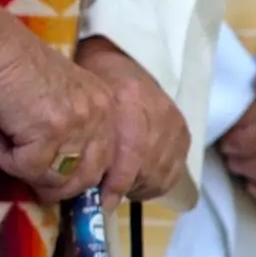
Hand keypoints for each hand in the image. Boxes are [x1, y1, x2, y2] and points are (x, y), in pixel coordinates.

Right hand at [0, 0, 116, 201]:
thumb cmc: (19, 69)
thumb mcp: (64, 97)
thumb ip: (76, 130)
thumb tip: (69, 176)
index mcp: (107, 108)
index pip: (113, 163)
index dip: (99, 187)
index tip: (89, 204)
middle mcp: (99, 117)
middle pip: (86, 178)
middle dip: (56, 186)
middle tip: (29, 174)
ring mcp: (75, 126)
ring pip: (56, 180)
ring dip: (27, 171)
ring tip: (9, 146)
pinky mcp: (47, 133)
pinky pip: (26, 169)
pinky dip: (7, 158)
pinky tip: (0, 135)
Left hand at [75, 37, 189, 208]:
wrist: (119, 54)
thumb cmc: (91, 81)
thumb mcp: (82, 103)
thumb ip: (83, 138)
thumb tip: (72, 179)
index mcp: (127, 99)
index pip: (131, 152)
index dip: (117, 183)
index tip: (102, 201)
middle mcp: (155, 110)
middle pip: (147, 167)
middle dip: (126, 188)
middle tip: (106, 197)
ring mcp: (172, 120)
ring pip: (161, 172)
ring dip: (140, 186)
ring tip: (121, 187)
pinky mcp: (183, 129)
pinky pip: (175, 169)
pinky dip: (157, 181)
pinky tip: (140, 180)